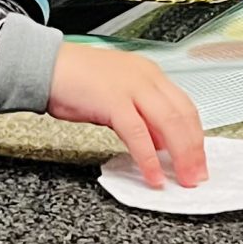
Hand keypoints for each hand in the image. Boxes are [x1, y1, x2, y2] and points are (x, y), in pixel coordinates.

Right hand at [47, 43, 207, 188]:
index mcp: (149, 73)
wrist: (44, 65)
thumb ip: (141, 115)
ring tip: (183, 178)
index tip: (198, 158)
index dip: (195, 135)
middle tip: (197, 175)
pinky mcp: (113, 100)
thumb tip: (159, 142)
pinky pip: (138, 134)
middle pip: (183, 116)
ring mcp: (130, 87)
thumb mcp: (117, 93)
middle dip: (194, 150)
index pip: (185, 106)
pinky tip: (153, 175)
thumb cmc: (74, 79)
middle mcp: (145, 77)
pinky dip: (148, 158)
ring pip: (168, 123)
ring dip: (180, 155)